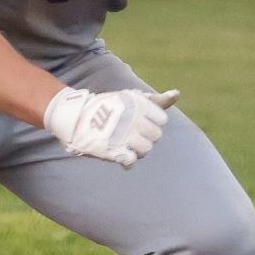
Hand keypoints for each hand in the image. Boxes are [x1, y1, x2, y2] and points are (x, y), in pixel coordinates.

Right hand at [44, 87, 179, 167]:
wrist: (77, 116)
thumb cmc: (109, 106)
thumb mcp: (132, 98)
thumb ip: (155, 100)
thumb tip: (177, 94)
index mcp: (138, 105)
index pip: (161, 119)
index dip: (153, 121)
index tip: (141, 119)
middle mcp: (133, 119)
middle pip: (156, 136)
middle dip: (147, 136)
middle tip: (133, 132)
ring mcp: (123, 136)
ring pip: (146, 150)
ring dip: (139, 149)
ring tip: (127, 143)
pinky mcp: (113, 151)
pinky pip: (131, 161)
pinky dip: (129, 159)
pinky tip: (123, 153)